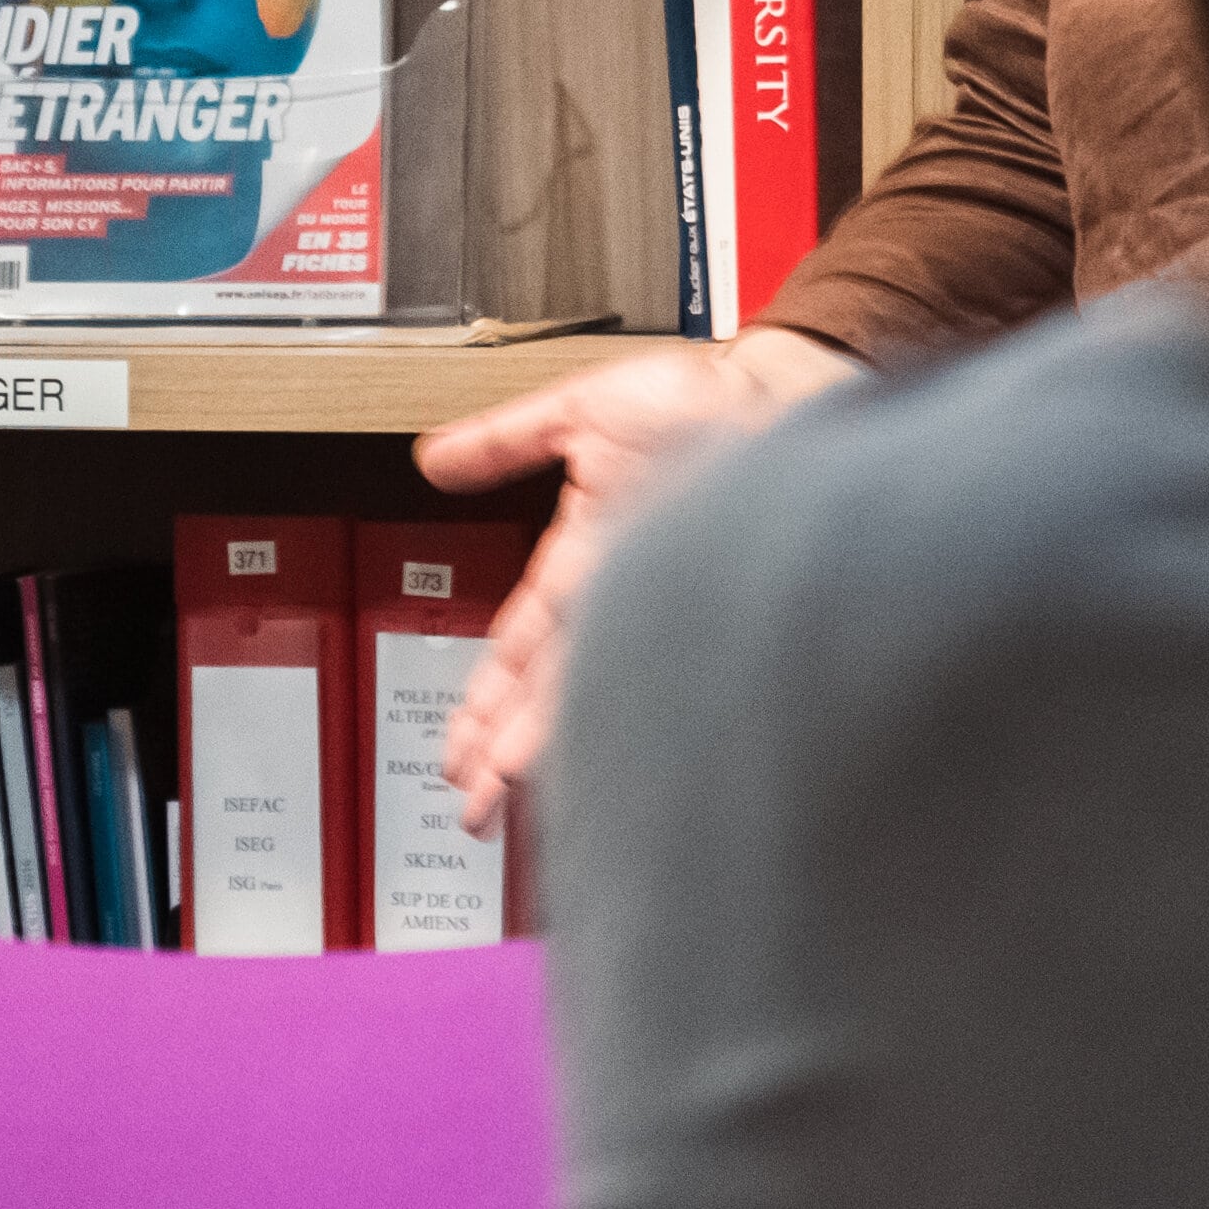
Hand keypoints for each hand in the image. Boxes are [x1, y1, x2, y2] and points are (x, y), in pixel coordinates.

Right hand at [416, 327, 865, 832]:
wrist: (775, 400)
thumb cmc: (695, 401)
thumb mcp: (576, 412)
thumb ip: (503, 439)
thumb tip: (433, 459)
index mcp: (583, 562)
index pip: (517, 649)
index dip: (483, 700)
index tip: (458, 749)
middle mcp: (617, 602)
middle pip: (541, 693)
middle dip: (496, 749)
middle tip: (469, 808)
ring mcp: (652, 616)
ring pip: (580, 701)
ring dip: (534, 751)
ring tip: (499, 800)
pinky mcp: (686, 620)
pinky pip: (638, 687)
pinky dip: (603, 727)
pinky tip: (584, 767)